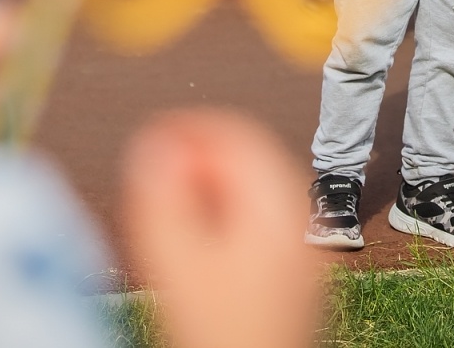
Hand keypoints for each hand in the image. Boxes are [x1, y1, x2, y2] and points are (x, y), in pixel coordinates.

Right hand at [124, 110, 322, 347]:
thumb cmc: (218, 334)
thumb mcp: (177, 261)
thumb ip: (161, 196)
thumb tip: (152, 142)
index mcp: (280, 206)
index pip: (238, 136)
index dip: (189, 128)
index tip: (149, 136)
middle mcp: (302, 220)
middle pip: (248, 165)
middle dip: (196, 162)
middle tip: (150, 176)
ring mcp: (304, 250)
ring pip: (253, 196)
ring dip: (207, 193)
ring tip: (164, 212)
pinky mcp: (297, 277)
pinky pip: (260, 226)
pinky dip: (224, 220)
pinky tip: (193, 247)